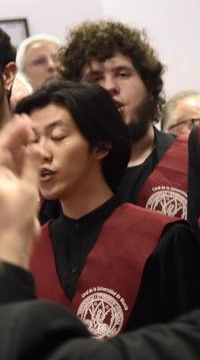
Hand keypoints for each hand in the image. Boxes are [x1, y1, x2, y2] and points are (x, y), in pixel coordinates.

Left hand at [0, 116, 40, 268]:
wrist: (15, 238)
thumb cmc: (16, 216)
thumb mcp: (26, 188)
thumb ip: (32, 166)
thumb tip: (36, 147)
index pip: (2, 147)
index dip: (12, 132)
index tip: (23, 120)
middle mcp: (0, 175)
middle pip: (6, 150)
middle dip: (17, 137)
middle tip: (28, 122)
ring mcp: (7, 182)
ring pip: (14, 159)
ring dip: (23, 147)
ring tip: (32, 134)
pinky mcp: (16, 189)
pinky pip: (21, 170)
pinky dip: (28, 161)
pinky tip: (35, 153)